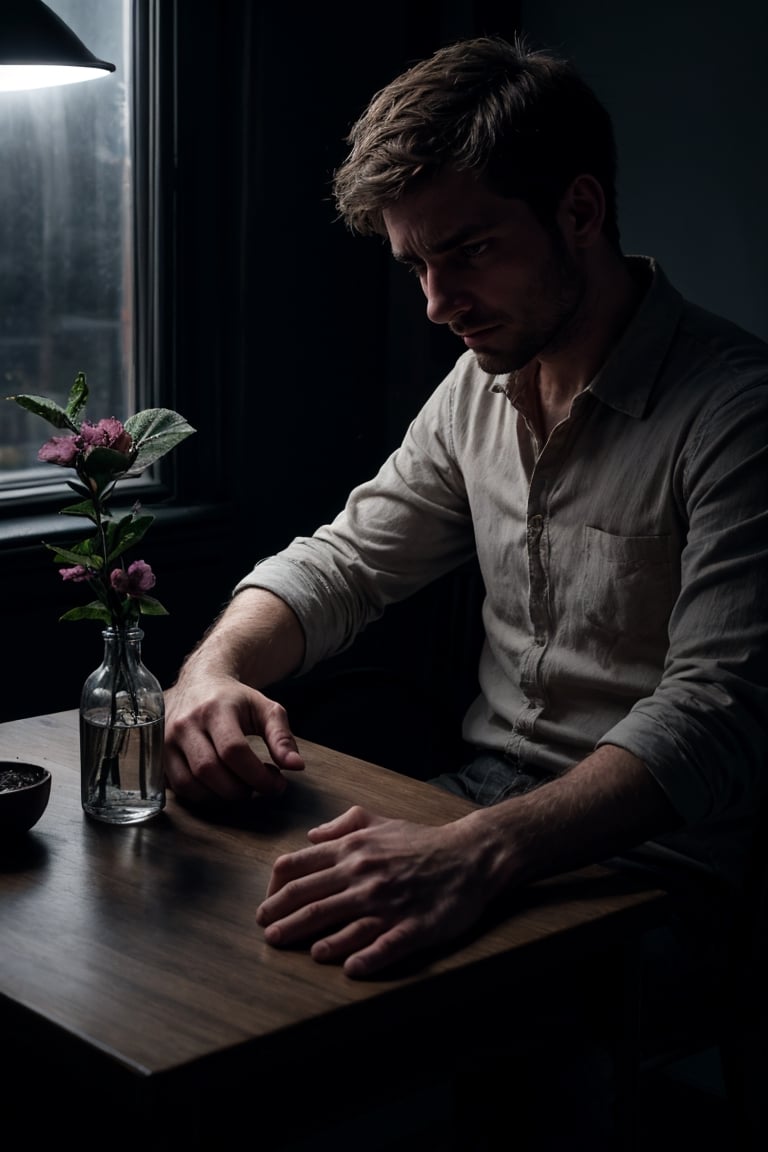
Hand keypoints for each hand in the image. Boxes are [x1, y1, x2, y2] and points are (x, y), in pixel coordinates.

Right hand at [163, 674, 304, 802]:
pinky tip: (220, 787)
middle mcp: (185, 724)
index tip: (276, 783)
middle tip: (258, 788)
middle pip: (209, 770)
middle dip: (239, 789)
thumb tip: (296, 766)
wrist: (197, 682)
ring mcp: (167, 740)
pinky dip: (202, 796)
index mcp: (214, 709)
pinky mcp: (159, 755)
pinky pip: (178, 788)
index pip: (233, 750)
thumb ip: (282, 736)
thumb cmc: (234, 699)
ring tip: (240, 787)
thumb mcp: (264, 708)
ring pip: (190, 784)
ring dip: (220, 797)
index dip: (257, 775)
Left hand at [256, 805, 491, 977]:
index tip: (266, 903)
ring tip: (292, 947)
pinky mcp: (413, 926)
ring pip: (341, 923)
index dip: (276, 887)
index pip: (301, 867)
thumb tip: (311, 836)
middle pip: (311, 898)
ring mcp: (388, 903)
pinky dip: (365, 958)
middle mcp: (364, 876)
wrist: (470, 854)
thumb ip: (343, 825)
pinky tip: (349, 969)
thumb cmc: (421, 840)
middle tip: (265, 931)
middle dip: (281, 916)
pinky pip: (385, 946)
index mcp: (353, 850)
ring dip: (312, 938)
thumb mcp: (379, 821)